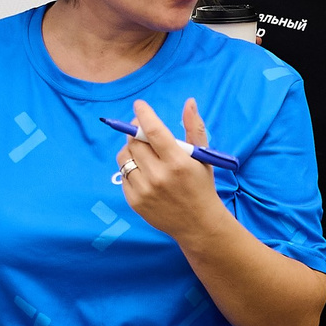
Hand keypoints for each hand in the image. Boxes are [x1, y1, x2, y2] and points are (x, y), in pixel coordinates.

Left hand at [117, 99, 221, 238]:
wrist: (198, 224)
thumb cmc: (201, 186)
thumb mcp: (203, 157)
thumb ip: (194, 128)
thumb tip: (189, 102)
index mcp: (178, 162)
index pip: (154, 131)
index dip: (143, 115)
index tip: (139, 105)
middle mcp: (159, 176)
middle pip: (135, 143)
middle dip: (135, 131)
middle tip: (141, 130)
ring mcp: (144, 190)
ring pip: (124, 158)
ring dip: (130, 149)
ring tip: (142, 151)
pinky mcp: (135, 201)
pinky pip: (123, 175)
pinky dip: (130, 168)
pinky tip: (143, 171)